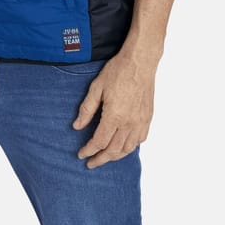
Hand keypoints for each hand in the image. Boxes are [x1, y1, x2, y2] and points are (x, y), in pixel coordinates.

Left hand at [72, 49, 155, 168]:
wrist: (140, 61)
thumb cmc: (118, 71)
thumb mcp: (97, 88)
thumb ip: (86, 109)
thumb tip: (77, 126)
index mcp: (115, 116)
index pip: (99, 141)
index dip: (89, 151)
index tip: (81, 154)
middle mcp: (129, 122)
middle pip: (114, 150)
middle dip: (101, 159)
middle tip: (91, 163)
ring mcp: (141, 121)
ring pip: (128, 148)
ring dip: (115, 156)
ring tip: (105, 157)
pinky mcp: (148, 117)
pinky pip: (140, 140)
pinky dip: (130, 147)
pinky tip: (123, 146)